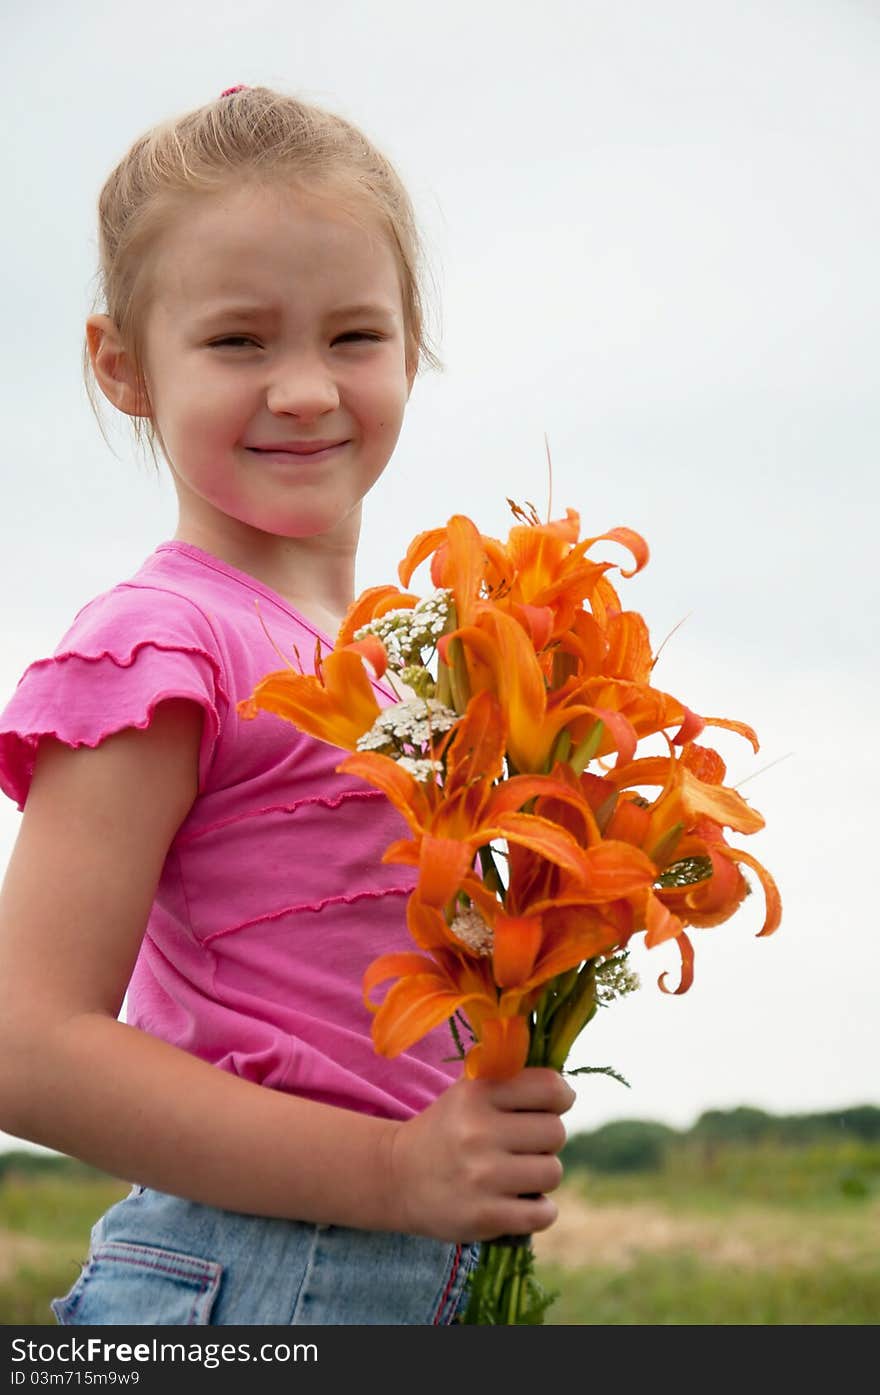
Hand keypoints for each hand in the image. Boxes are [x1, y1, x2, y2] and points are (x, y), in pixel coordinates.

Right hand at [387, 1068, 575, 1242]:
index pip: (550, 1088)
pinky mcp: (483, 1217)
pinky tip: (518, 1202)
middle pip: (556, 1132)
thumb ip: (512, 1079)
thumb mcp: (469, 1091)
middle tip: (521, 1145)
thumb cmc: (448, 1129)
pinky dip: (538, 1210)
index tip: (548, 1107)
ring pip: (552, 1172)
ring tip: (515, 1174)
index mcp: (477, 1092)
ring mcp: (481, 1176)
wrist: (396, 1176)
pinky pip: (543, 1213)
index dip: (559, 1098)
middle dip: (545, 1140)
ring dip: (540, 1176)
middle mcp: (477, 1130)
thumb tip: (567, 1091)